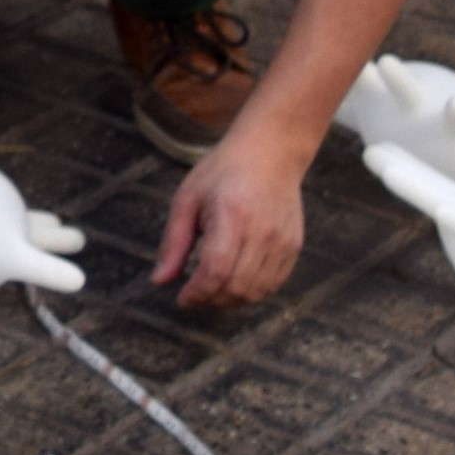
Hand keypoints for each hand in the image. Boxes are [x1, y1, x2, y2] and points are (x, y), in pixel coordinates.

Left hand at [154, 125, 310, 309]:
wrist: (270, 154)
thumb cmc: (222, 173)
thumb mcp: (187, 200)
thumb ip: (174, 243)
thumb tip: (160, 281)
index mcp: (231, 217)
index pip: (215, 271)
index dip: (197, 293)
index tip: (182, 299)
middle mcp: (262, 233)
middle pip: (237, 287)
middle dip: (211, 299)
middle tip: (194, 294)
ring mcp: (283, 241)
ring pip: (257, 291)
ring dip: (231, 299)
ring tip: (212, 290)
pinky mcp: (294, 246)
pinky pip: (274, 283)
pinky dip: (252, 291)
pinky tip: (235, 281)